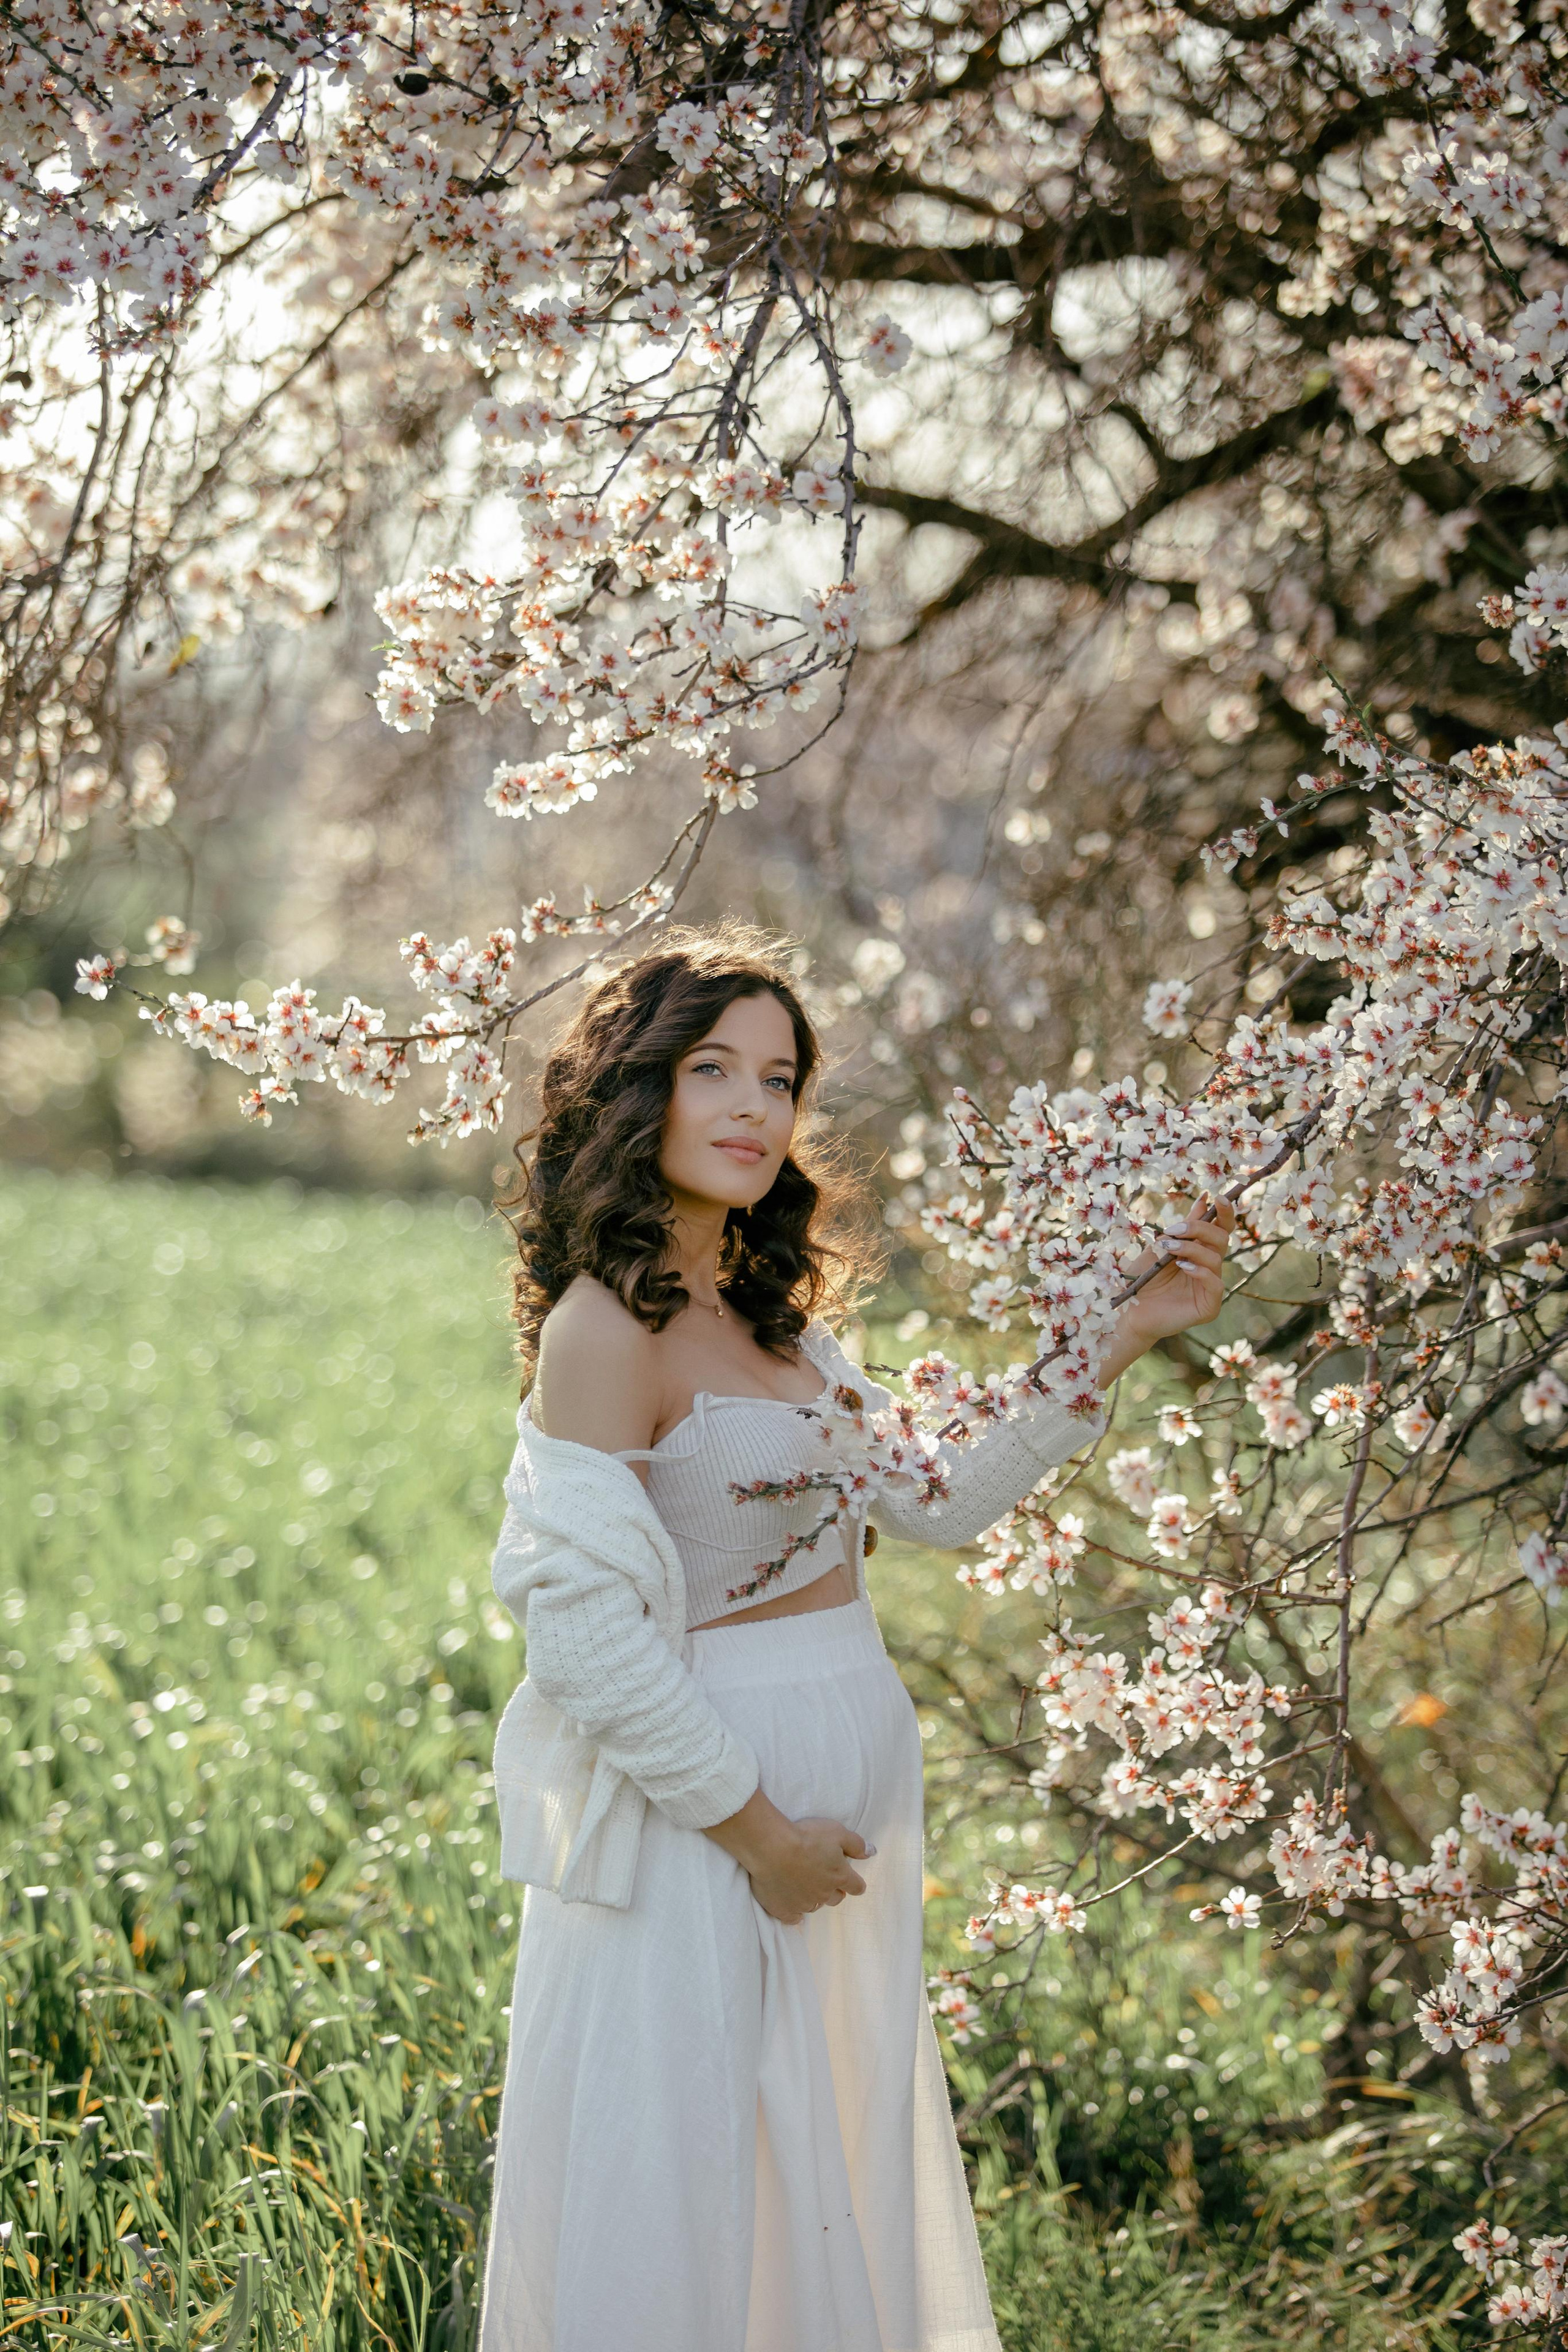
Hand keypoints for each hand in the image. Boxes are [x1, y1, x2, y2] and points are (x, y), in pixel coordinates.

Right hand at [747, 1816, 873, 1925]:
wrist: (772, 1848)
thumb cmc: (806, 1836)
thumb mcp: (836, 1832)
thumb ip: (856, 1844)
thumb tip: (871, 1853)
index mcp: (839, 1876)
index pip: (856, 1886)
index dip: (856, 1884)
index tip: (854, 1883)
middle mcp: (824, 1894)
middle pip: (836, 1898)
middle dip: (835, 1891)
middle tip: (827, 1880)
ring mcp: (804, 1904)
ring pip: (815, 1906)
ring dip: (814, 1898)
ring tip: (805, 1887)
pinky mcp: (784, 1910)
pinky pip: (794, 1918)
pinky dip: (795, 1914)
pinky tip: (793, 1908)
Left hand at [1097, 1191, 1235, 1385]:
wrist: (1128, 1311)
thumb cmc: (1142, 1278)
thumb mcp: (1160, 1247)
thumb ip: (1182, 1228)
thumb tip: (1203, 1200)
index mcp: (1200, 1251)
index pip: (1221, 1228)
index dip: (1224, 1212)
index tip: (1218, 1197)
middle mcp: (1209, 1267)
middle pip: (1222, 1239)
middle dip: (1200, 1229)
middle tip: (1174, 1230)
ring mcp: (1210, 1287)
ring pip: (1216, 1259)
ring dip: (1191, 1248)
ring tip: (1168, 1248)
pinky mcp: (1209, 1307)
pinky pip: (1215, 1284)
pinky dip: (1200, 1272)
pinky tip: (1183, 1267)